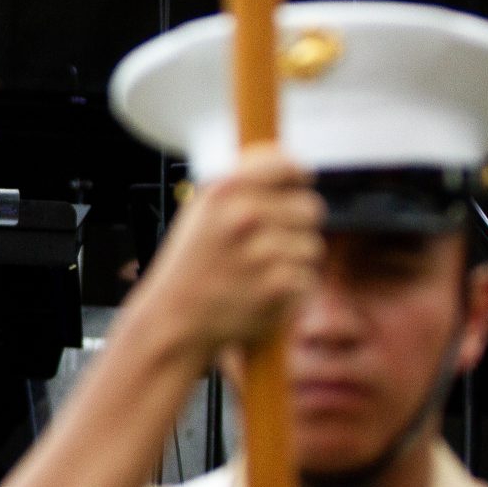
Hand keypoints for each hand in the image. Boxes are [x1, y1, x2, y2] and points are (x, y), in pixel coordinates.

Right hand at [131, 144, 325, 361]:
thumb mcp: (201, 212)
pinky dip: (292, 290)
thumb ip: (243, 187)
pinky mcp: (279, 286)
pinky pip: (309, 278)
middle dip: (297, 225)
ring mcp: (263, 252)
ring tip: (259, 271)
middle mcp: (244, 215)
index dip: (298, 177)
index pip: (288, 166)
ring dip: (294, 261)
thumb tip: (292, 169)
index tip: (298, 185)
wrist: (175, 319)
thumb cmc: (191, 265)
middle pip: (311, 207)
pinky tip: (262, 292)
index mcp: (223, 190)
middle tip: (271, 242)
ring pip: (313, 246)